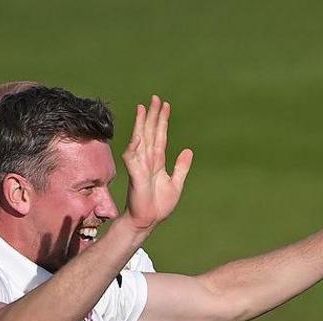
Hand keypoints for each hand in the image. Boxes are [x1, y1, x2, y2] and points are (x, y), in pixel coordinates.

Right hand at [122, 96, 192, 230]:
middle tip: (156, 98)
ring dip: (142, 124)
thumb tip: (188, 150)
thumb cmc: (159, 205)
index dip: (162, 121)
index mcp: (158, 161)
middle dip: (153, 115)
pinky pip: (134, 157)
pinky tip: (138, 135)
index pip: (160, 136)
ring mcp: (140, 165)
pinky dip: (136, 145)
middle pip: (151, 132)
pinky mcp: (135, 173)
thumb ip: (181, 167)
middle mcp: (148, 160)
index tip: (166, 106)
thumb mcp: (176, 184)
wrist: (148, 220)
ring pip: (141, 139)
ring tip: (144, 107)